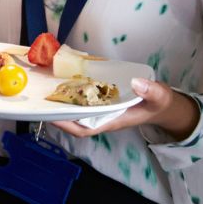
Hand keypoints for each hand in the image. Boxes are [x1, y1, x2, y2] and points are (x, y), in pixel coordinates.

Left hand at [47, 76, 199, 143]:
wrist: (163, 105)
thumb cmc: (159, 104)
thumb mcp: (160, 97)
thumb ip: (152, 91)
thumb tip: (137, 82)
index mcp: (113, 120)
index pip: (84, 128)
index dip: (66, 124)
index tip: (50, 115)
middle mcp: (103, 116)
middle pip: (74, 118)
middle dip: (57, 110)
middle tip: (39, 95)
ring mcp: (101, 108)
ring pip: (77, 107)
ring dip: (62, 98)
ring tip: (45, 83)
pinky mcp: (102, 99)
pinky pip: (84, 96)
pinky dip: (73, 89)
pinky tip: (63, 75)